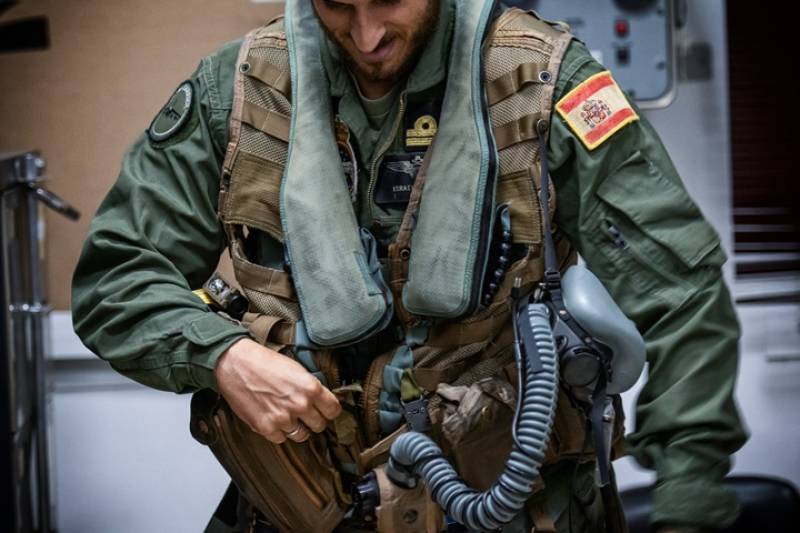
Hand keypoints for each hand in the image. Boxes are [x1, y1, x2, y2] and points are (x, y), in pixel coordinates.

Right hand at [214, 338, 341, 443]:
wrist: (235, 364)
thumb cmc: (263, 362)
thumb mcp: (295, 368)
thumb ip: (310, 386)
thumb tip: (320, 400)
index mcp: (311, 388)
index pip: (334, 410)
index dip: (330, 410)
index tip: (326, 410)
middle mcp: (300, 405)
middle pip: (320, 425)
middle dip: (315, 420)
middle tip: (307, 415)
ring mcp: (283, 418)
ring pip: (302, 435)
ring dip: (298, 428)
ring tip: (289, 417)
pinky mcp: (266, 428)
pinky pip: (281, 439)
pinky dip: (279, 432)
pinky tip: (274, 420)